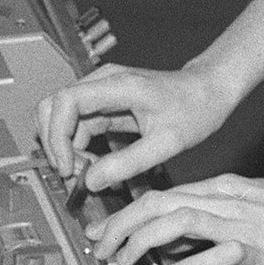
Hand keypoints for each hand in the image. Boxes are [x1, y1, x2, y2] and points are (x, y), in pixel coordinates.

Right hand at [34, 62, 240, 194]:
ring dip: (66, 148)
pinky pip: (78, 125)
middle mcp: (104, 82)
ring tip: (88, 174)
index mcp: (118, 85)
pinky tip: (96, 166)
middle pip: (54, 106)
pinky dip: (78, 147)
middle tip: (72, 174)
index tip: (66, 167)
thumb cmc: (195, 108)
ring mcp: (102, 92)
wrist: (210, 90)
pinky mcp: (105, 104)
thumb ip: (128, 163)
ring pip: (63, 118)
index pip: (66, 101)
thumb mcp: (167, 143)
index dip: (57, 136)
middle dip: (54, 143)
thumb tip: (91, 182)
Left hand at [89, 157, 263, 264]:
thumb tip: (174, 245)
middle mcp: (224, 198)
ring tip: (123, 261)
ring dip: (142, 240)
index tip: (102, 232)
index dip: (124, 213)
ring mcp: (241, 220)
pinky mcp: (258, 246)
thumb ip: (211, 224)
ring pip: (179, 219)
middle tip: (99, 249)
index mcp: (221, 188)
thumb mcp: (248, 210)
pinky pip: (218, 252)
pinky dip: (189, 262)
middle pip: (158, 202)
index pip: (160, 194)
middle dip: (120, 224)